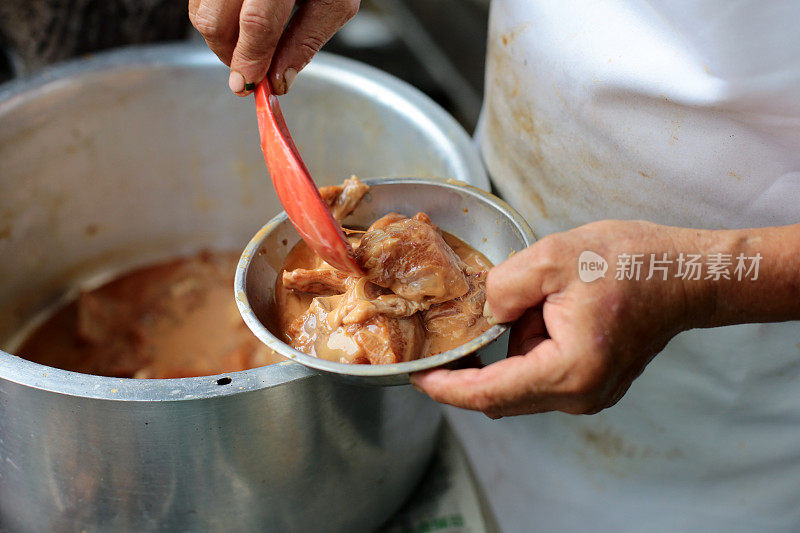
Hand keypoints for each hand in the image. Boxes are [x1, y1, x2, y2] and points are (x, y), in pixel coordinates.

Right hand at [189, 0, 359, 95]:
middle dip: (229, 55)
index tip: (249, 85)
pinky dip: (216, 17)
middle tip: (249, 68)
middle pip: (214, 20)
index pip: (255, 23)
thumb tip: (279, 79)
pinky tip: (240, 19)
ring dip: (221, 37)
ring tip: (249, 41)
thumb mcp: (332, 2)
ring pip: (200, 11)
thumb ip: (306, 41)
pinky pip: (199, 0)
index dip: (250, 60)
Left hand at [412, 220, 712, 417]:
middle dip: (475, 362)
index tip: (416, 376)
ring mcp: (589, 394)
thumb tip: (484, 314)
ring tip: (530, 303)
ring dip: (508, 349)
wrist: (684, 275)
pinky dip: (528, 348)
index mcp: (568, 371)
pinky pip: (541, 373)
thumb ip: (503, 288)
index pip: (488, 393)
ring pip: (521, 381)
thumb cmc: (631, 263)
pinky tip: (541, 313)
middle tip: (453, 332)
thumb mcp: (552, 258)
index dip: (445, 388)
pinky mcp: (592, 383)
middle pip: (501, 394)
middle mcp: (580, 395)